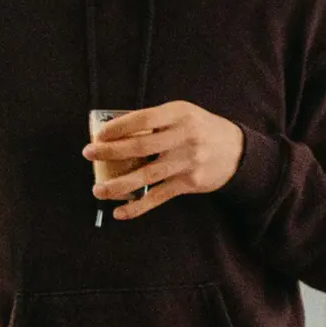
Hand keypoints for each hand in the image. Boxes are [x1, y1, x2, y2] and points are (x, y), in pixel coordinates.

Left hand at [84, 101, 244, 221]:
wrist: (237, 151)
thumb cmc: (199, 129)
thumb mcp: (182, 115)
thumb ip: (155, 121)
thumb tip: (114, 132)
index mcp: (179, 114)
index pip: (143, 118)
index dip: (118, 127)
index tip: (98, 135)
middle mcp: (184, 137)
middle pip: (140, 146)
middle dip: (110, 152)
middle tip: (88, 154)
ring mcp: (187, 162)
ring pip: (146, 175)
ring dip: (118, 185)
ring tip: (97, 190)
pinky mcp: (190, 183)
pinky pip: (158, 196)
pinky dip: (138, 206)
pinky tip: (120, 212)